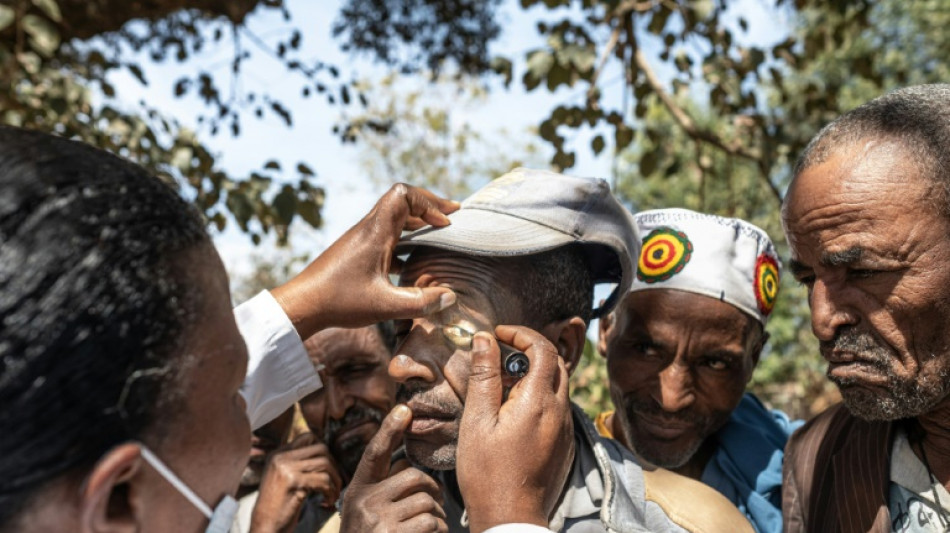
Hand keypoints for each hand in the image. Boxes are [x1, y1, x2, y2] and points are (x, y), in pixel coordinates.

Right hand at [249, 433, 342, 532]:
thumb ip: (298, 464)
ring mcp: (286, 467)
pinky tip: (327, 501)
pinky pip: (323, 480)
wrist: (265, 526)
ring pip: (325, 463)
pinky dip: (330, 492)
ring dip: (335, 480)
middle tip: (336, 481)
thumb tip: (325, 455)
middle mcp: (280, 457)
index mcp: (278, 454)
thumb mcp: (284, 479)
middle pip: (321, 448)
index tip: (329, 468)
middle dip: (334, 465)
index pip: (308, 436)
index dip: (324, 450)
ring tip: (333, 494)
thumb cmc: (278, 507)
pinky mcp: (293, 481)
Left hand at [272, 184, 459, 338]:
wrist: (303, 304)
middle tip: (452, 218)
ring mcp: (362, 239)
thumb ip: (420, 302)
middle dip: (429, 206)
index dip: (428, 202)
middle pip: (401, 201)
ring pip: (394, 218)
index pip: (403, 195)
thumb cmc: (339, 301)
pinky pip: (387, 235)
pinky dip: (406, 239)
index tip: (445, 222)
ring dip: (417, 222)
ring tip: (439, 233)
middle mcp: (368, 229)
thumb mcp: (385, 305)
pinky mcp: (358, 251)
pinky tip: (415, 259)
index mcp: (375, 232)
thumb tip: (450, 297)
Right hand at [340, 405, 447, 532]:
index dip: (389, 430)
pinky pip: (431, 522)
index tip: (403, 409)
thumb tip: (410, 467)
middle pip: (414, 477)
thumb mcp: (365, 514)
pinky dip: (438, 531)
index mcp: (357, 492)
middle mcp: (363, 503)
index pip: (375, 454)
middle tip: (434, 507)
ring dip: (437, 516)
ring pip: (426, 502)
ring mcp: (378, 521)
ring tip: (431, 529)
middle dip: (431, 491)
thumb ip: (382, 492)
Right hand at [456, 326, 573, 532]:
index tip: (498, 335)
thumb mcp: (477, 421)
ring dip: (535, 375)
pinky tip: (514, 413)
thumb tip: (484, 340)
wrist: (510, 518)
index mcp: (538, 402)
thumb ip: (483, 377)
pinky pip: (558, 408)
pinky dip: (540, 397)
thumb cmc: (487, 473)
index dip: (521, 334)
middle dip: (529, 351)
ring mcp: (565, 429)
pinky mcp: (564, 444)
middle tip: (500, 357)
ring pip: (558, 386)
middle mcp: (559, 412)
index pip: (543, 348)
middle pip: (555, 364)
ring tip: (502, 387)